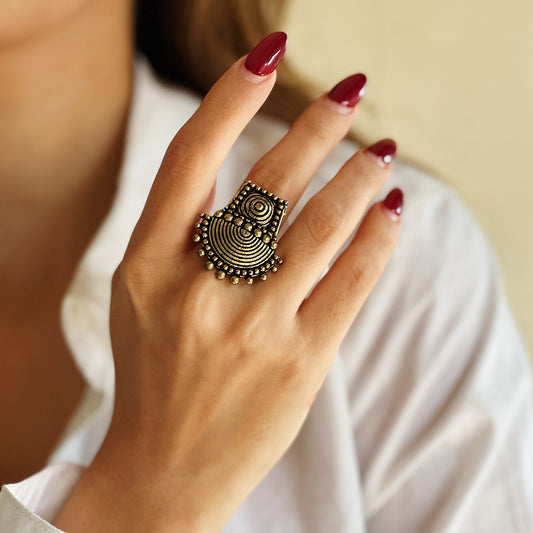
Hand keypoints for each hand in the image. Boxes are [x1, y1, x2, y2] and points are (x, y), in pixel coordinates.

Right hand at [56, 34, 400, 532]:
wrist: (164, 468)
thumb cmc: (152, 376)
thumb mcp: (141, 297)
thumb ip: (180, 237)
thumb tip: (253, 183)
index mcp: (146, 264)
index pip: (190, 156)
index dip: (230, 96)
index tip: (268, 56)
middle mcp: (198, 286)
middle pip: (270, 180)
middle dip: (316, 126)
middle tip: (349, 94)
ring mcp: (253, 325)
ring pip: (323, 224)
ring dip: (359, 176)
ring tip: (381, 151)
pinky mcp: (300, 360)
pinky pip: (353, 281)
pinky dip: (378, 237)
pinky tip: (391, 210)